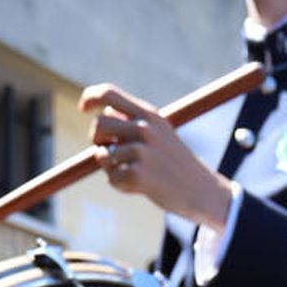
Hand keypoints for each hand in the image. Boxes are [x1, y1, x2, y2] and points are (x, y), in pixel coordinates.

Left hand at [78, 82, 236, 228]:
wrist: (203, 191)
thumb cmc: (176, 164)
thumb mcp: (160, 133)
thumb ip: (133, 121)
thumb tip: (101, 114)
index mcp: (149, 114)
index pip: (108, 94)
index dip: (90, 98)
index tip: (84, 108)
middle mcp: (145, 129)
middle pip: (99, 125)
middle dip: (97, 140)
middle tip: (110, 153)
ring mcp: (142, 152)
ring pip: (103, 154)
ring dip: (111, 167)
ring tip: (132, 173)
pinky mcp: (139, 175)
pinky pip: (112, 178)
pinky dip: (120, 185)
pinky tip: (139, 187)